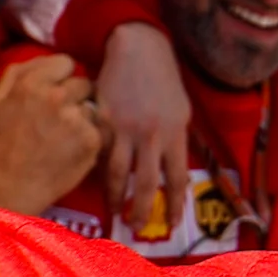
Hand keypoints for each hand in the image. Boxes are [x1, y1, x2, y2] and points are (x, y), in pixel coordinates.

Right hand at [0, 55, 104, 215]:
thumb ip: (14, 75)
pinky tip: (73, 149)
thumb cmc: (1, 147)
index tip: (57, 90)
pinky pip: (99, 129)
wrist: (13, 187)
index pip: (66, 62)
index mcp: (32, 83)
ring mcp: (77, 118)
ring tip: (67, 136)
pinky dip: (90, 138)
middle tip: (64, 116)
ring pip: (92, 107)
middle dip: (76, 97)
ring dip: (84, 118)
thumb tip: (39, 60)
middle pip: (83, 83)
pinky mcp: (91, 140)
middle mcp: (57, 96)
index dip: (62, 77)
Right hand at [92, 23, 190, 229]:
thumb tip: (172, 171)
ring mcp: (125, 128)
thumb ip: (176, 140)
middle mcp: (152, 135)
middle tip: (137, 228)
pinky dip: (98, 172)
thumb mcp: (180, 111)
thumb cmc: (163, 80)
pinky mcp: (103, 121)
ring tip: (114, 213)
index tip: (173, 223)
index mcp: (175, 133)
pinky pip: (100, 154)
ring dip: (116, 198)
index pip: (178, 178)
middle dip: (143, 210)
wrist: (138, 48)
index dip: (175, 204)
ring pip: (118, 174)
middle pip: (147, 183)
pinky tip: (97, 184)